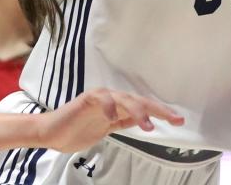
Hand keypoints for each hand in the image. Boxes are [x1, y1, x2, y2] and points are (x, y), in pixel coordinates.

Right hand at [36, 89, 183, 152]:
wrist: (51, 133)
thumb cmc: (78, 130)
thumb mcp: (107, 129)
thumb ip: (123, 121)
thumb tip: (143, 119)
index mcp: (118, 106)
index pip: (143, 107)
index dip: (161, 112)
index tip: (178, 120)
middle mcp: (112, 98)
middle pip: (139, 100)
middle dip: (158, 109)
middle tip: (174, 119)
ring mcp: (100, 97)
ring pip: (124, 99)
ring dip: (137, 110)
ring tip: (148, 125)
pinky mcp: (86, 99)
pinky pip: (101, 99)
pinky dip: (108, 107)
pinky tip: (112, 118)